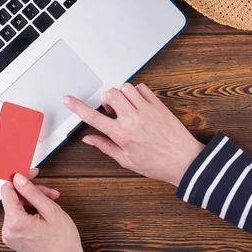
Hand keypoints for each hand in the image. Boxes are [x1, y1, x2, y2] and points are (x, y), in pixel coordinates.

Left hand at [1, 172, 87, 251]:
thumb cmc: (63, 240)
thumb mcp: (51, 210)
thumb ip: (32, 193)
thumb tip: (18, 179)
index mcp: (15, 222)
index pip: (7, 190)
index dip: (20, 179)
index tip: (31, 174)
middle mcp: (7, 230)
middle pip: (14, 199)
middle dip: (31, 193)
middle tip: (50, 193)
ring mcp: (9, 236)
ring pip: (17, 208)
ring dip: (33, 202)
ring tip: (51, 204)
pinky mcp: (14, 239)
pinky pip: (18, 219)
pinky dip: (30, 212)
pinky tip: (44, 214)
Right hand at [63, 83, 204, 185]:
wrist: (184, 161)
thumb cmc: (157, 164)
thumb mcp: (126, 160)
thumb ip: (105, 146)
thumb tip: (89, 139)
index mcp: (122, 135)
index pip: (93, 117)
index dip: (77, 106)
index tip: (68, 99)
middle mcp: (133, 119)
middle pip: (109, 94)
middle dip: (105, 100)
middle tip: (111, 111)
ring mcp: (147, 110)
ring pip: (125, 87)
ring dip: (121, 94)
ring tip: (126, 107)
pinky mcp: (159, 105)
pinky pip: (142, 88)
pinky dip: (136, 92)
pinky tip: (138, 104)